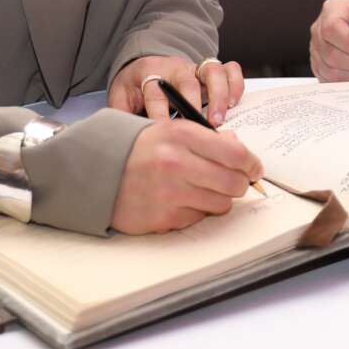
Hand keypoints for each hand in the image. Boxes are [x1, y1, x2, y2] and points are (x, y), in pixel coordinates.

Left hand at [109, 54, 245, 124]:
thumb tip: (125, 135)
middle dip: (194, 105)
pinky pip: (231, 69)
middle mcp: (176, 68)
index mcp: (151, 73)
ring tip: (218, 120)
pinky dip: (235, 85)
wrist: (148, 63)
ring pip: (213, 71)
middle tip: (197, 128)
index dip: (161, 114)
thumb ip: (122, 112)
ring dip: (218, 96)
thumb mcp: (121, 95)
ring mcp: (197, 67)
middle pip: (187, 81)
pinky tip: (233, 104)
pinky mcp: (213, 70)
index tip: (165, 133)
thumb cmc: (136, 85)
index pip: (156, 93)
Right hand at [110, 120, 262, 233]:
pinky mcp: (164, 218)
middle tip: (234, 181)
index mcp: (181, 135)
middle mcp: (176, 164)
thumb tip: (239, 150)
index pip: (235, 153)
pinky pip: (199, 218)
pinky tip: (181, 200)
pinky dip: (196, 211)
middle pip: (234, 182)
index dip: (251, 163)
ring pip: (221, 204)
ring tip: (201, 189)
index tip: (254, 168)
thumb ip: (206, 138)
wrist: (95, 172)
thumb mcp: (169, 130)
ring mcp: (170, 193)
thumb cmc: (136, 149)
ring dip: (218, 198)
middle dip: (239, 183)